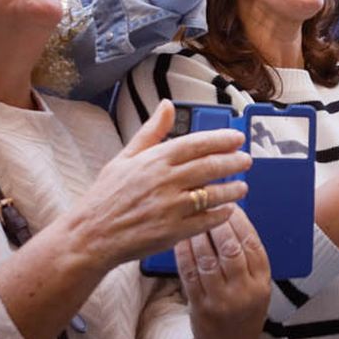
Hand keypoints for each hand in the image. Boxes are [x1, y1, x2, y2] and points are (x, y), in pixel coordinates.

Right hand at [66, 101, 250, 272]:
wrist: (92, 234)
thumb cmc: (107, 196)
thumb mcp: (125, 157)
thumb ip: (151, 131)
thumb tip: (167, 105)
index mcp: (155, 160)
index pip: (197, 143)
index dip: (222, 139)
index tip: (237, 138)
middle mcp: (165, 181)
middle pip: (210, 166)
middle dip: (234, 162)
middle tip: (246, 160)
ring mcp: (171, 207)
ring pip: (213, 194)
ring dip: (233, 189)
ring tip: (242, 186)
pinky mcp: (173, 232)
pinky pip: (206, 220)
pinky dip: (221, 214)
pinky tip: (228, 210)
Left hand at [176, 207, 270, 338]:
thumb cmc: (244, 309)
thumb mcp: (258, 286)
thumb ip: (249, 258)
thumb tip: (233, 218)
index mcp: (262, 283)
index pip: (252, 244)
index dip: (241, 222)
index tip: (231, 206)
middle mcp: (244, 292)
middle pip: (231, 249)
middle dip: (219, 224)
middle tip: (209, 207)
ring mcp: (221, 300)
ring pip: (208, 259)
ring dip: (199, 235)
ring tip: (193, 219)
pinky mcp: (200, 307)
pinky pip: (189, 274)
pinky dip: (184, 253)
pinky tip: (181, 239)